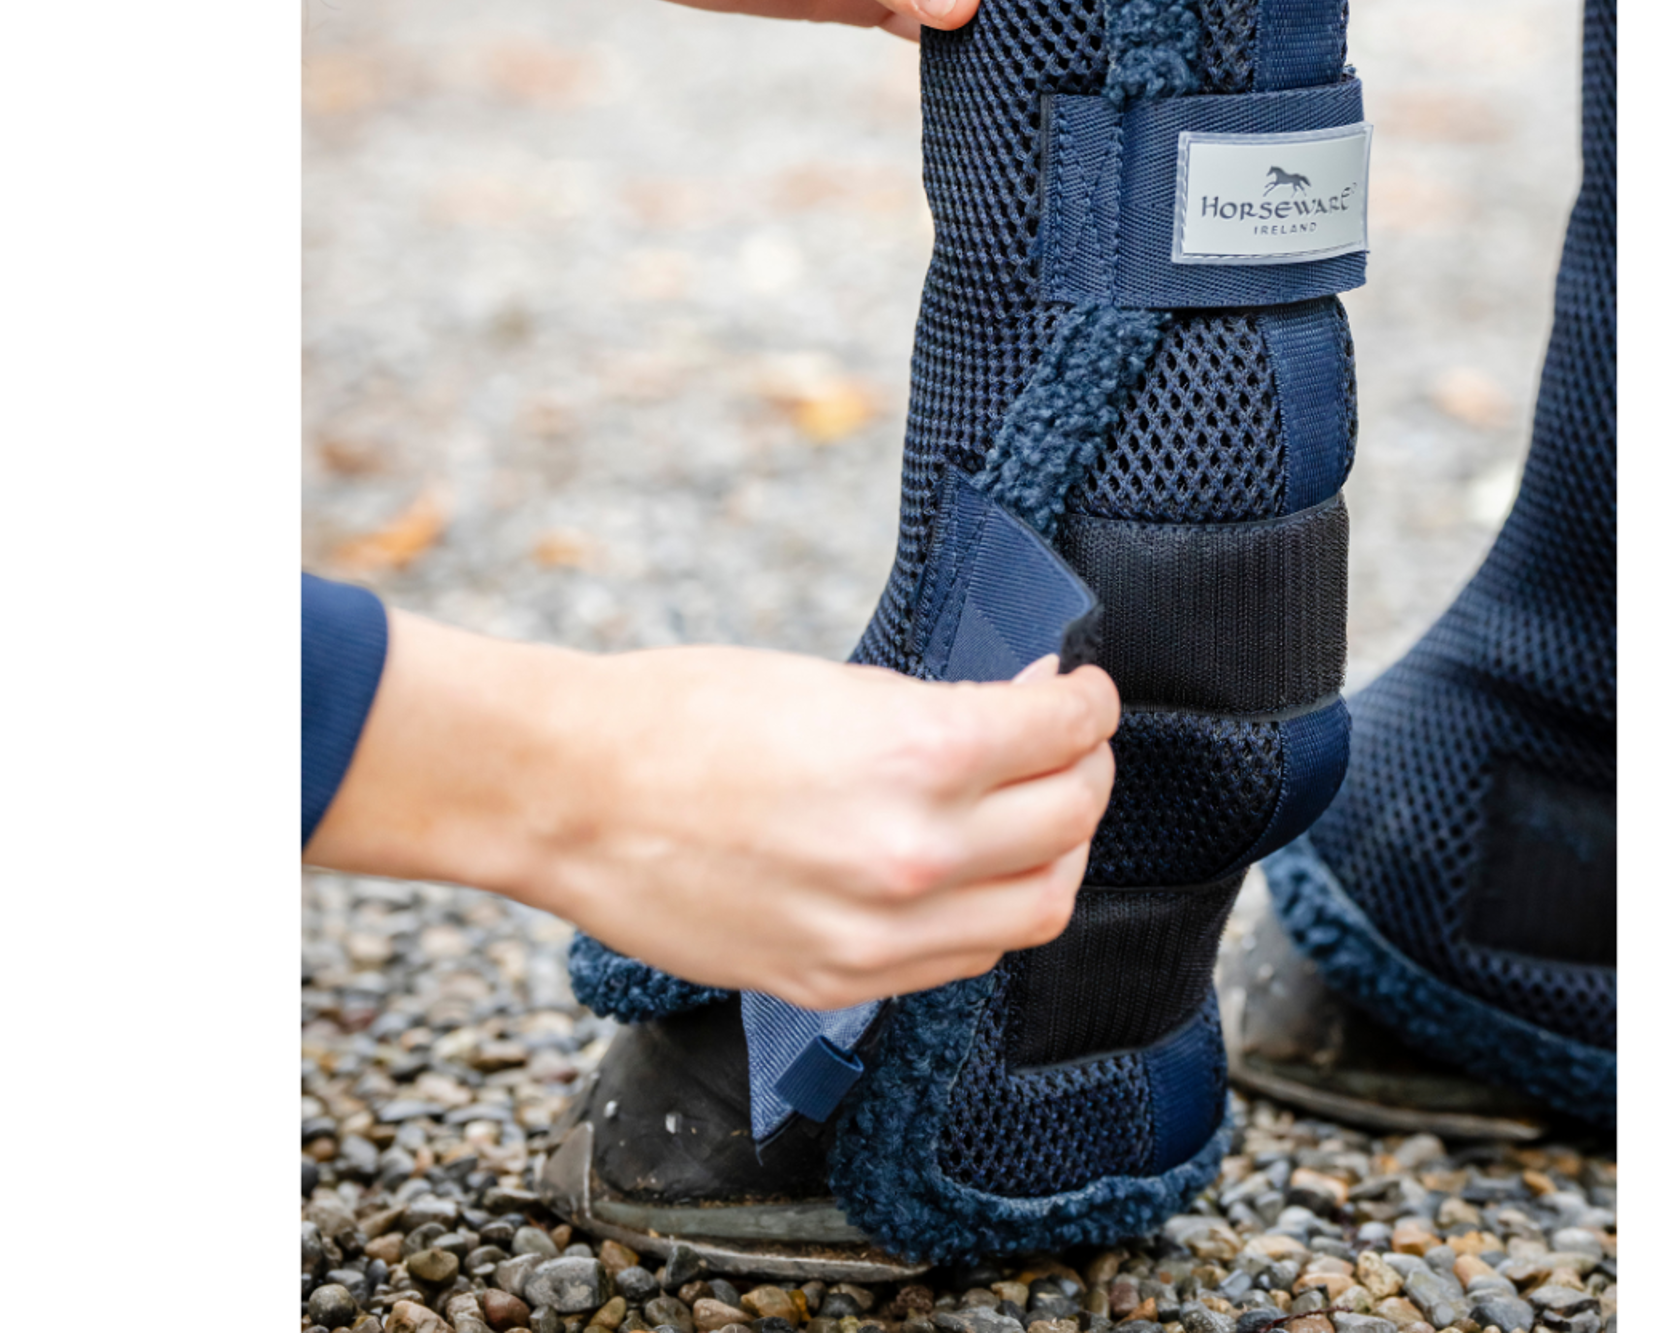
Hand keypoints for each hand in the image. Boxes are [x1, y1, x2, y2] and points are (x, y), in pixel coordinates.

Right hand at [304, 612, 1117, 1006]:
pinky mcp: (840, 980)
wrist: (575, 794)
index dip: (1088, 702)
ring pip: (1038, 907)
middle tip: (1070, 743)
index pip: (1065, 732)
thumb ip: (940, 714)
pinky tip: (969, 872)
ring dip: (1054, 852)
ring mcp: (881, 933)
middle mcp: (917, 854)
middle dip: (1086, 769)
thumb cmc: (687, 714)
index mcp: (920, 755)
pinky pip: (965, 957)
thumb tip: (1017, 717)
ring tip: (1034, 812)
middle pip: (1072, 820)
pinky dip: (990, 912)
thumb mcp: (839, 683)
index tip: (1082, 690)